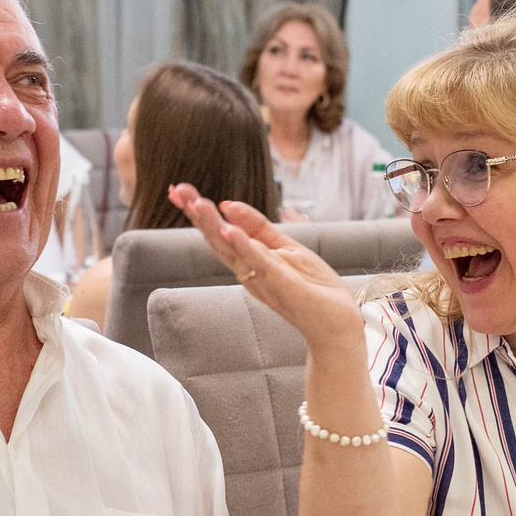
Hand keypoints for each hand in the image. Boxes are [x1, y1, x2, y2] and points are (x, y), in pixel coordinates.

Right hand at [168, 184, 364, 351]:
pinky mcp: (281, 285)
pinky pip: (260, 263)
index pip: (220, 232)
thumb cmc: (313, 288)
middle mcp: (249, 271)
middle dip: (197, 214)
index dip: (199, 212)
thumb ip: (258, 228)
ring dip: (214, 226)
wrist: (337, 324)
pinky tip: (230, 230)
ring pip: (232, 249)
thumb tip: (228, 204)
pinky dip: (244, 246)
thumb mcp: (285, 248)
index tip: (178, 190)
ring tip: (197, 204)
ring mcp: (263, 279)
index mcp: (250, 260)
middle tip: (177, 190)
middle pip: (217, 239)